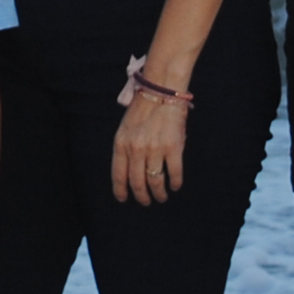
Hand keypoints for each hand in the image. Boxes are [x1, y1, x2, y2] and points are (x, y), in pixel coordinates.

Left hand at [109, 83, 189, 206]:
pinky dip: (174, 183)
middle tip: (146, 201)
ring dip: (159, 193)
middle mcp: (136, 149)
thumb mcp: (125, 128)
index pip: (118, 175)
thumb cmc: (143, 109)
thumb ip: (125, 149)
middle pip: (137, 183)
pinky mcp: (173, 147)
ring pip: (155, 182)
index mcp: (121, 144)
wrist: (162, 91)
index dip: (121, 191)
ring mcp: (155, 149)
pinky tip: (175, 185)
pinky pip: (174, 173)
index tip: (124, 199)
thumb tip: (130, 172)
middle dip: (142, 196)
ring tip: (161, 197)